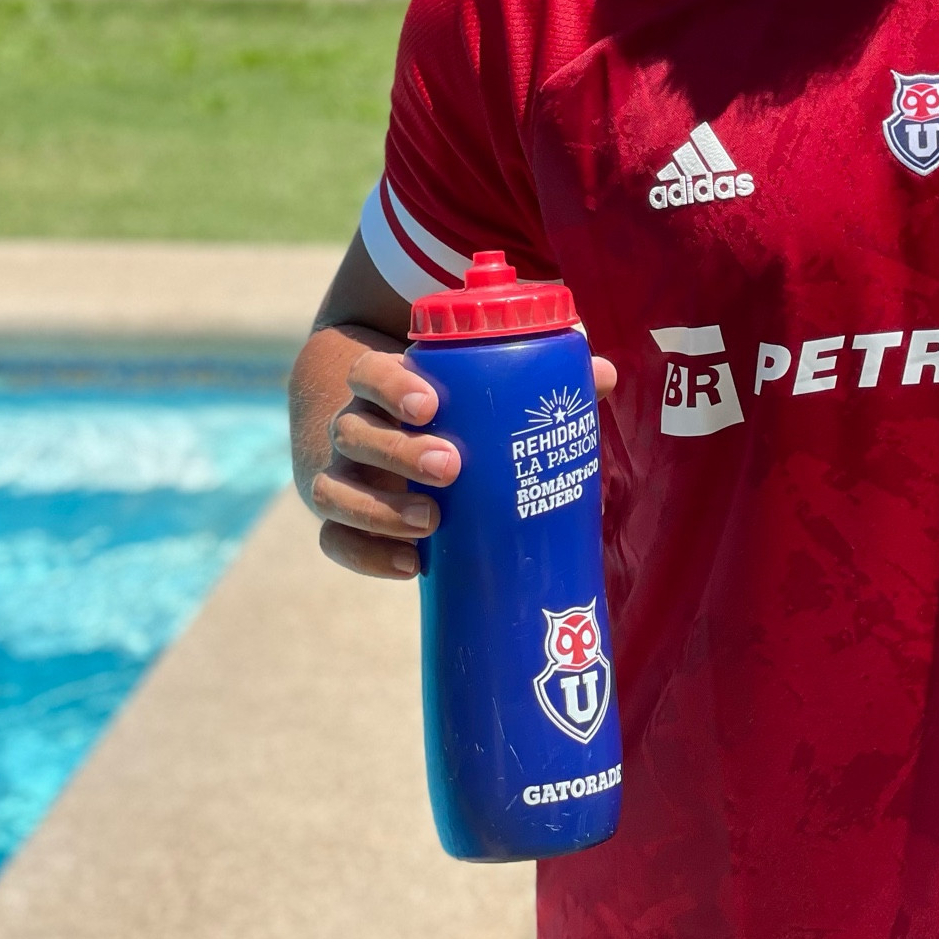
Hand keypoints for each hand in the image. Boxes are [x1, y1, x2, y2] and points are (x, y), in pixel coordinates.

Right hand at [307, 343, 616, 580]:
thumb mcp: (479, 388)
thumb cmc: (449, 409)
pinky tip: (411, 566)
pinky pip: (335, 540)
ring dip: (380, 509)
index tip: (431, 404)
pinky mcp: (343, 522)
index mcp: (384, 386)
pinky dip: (367, 556)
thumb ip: (538, 380)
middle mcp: (355, 427)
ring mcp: (342, 476)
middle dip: (400, 452)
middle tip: (451, 466)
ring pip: (334, 490)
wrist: (386, 437)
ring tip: (432, 522)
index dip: (392, 386)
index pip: (369, 372)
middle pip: (354, 432)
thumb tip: (604, 375)